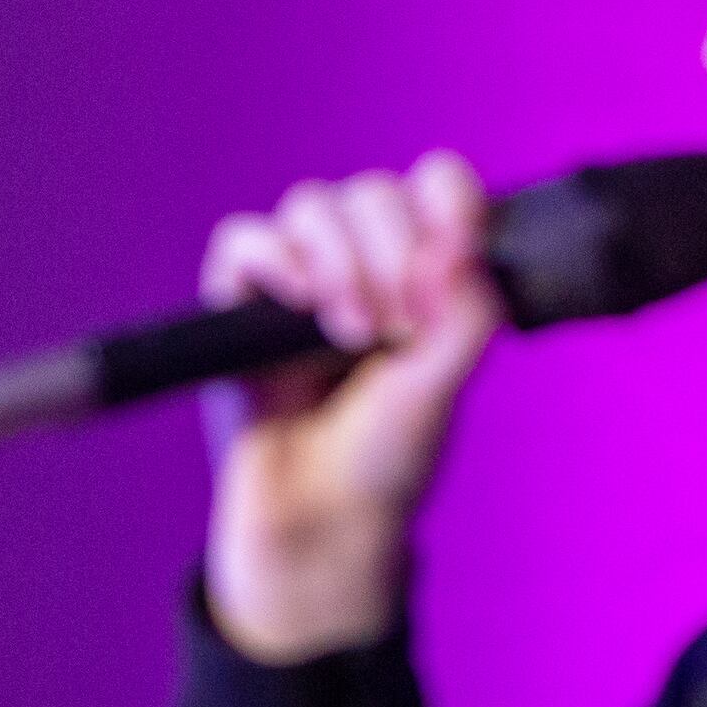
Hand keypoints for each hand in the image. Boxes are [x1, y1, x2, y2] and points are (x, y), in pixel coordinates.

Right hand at [200, 152, 503, 663]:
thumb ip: (467, 312)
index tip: (455, 256)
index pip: (439, 189)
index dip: (449, 202)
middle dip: (395, 250)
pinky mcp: (239, 300)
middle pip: (375, 191)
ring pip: (313, 205)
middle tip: (402, 327)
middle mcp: (366, 265)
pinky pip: (245, 238)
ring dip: (343, 260)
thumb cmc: (388, 456)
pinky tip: (304, 303)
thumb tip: (458, 243)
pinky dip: (279, 259)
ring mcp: (300, 278)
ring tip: (356, 333)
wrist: (322, 517)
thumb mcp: (446, 383)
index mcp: (427, 275)